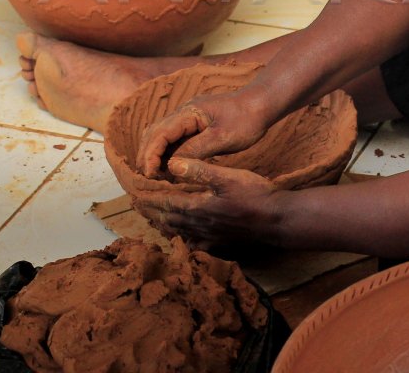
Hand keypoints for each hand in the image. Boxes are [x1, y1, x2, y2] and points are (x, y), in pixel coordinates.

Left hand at [133, 159, 281, 245]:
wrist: (276, 220)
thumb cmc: (254, 194)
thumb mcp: (227, 176)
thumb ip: (199, 170)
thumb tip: (171, 164)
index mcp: (197, 207)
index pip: (164, 201)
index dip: (147, 197)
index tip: (132, 193)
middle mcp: (198, 225)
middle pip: (167, 218)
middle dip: (150, 210)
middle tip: (135, 205)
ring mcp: (209, 237)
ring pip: (178, 231)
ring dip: (163, 224)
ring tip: (153, 218)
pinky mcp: (220, 244)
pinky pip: (195, 244)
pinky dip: (184, 239)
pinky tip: (184, 238)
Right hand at [136, 87, 273, 178]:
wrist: (262, 105)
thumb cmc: (246, 119)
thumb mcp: (222, 137)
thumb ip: (196, 150)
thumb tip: (171, 164)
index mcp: (188, 113)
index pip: (159, 134)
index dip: (150, 155)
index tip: (148, 174)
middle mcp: (184, 113)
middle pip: (154, 134)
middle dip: (147, 155)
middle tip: (146, 179)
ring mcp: (188, 118)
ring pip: (162, 136)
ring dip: (155, 155)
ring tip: (155, 176)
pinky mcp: (195, 125)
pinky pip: (174, 139)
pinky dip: (168, 153)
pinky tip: (170, 168)